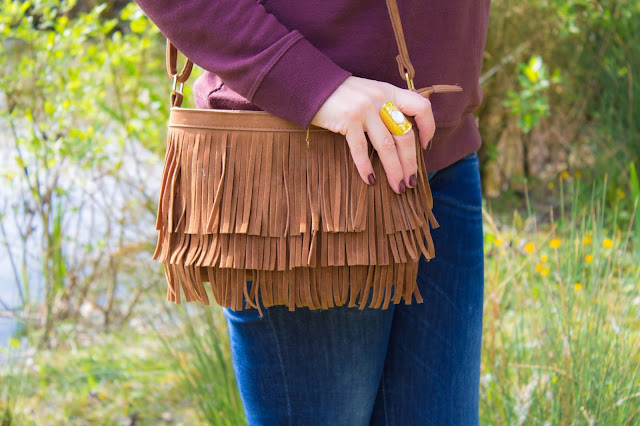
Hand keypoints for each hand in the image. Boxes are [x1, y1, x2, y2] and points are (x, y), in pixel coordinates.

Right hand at [311, 76, 434, 193]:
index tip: (425, 146)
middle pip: (405, 135)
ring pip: (387, 146)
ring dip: (394, 170)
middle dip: (410, 163)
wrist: (313, 84)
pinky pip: (361, 149)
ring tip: (397, 187)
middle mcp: (381, 100)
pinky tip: (370, 180)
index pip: (421, 107)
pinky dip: (366, 167)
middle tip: (410, 182)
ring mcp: (365, 109)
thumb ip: (385, 108)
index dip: (428, 127)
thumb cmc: (341, 94)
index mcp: (390, 92)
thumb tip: (399, 137)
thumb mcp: (369, 93)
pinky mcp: (348, 120)